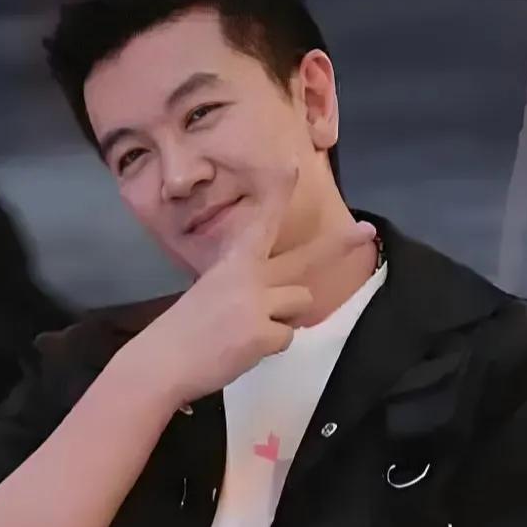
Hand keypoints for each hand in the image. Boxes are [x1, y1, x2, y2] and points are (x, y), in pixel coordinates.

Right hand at [127, 164, 342, 406]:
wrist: (161, 360)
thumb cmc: (183, 329)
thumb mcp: (211, 291)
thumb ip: (245, 285)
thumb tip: (283, 295)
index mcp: (232, 262)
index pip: (260, 222)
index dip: (278, 193)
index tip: (294, 166)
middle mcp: (248, 276)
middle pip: (304, 258)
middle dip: (339, 244)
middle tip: (366, 230)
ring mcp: (256, 303)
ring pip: (300, 304)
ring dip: (285, 318)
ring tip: (250, 330)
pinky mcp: (261, 332)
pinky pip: (287, 337)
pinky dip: (269, 347)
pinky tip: (242, 349)